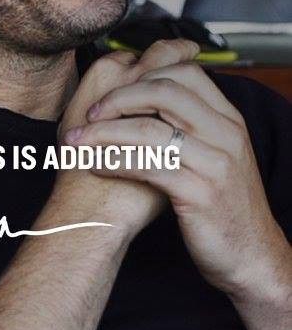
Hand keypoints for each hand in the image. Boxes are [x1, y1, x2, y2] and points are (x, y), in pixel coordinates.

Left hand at [65, 55, 290, 298]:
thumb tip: (150, 97)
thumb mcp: (218, 155)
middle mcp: (226, 135)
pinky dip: (114, 161)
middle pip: (165, 92)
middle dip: (118, 98)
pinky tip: (96, 166)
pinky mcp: (200, 194)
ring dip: (105, 132)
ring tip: (78, 141)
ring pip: (150, 129)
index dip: (142, 74)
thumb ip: (194, 125)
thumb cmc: (223, 204)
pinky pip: (147, 167)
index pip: (185, 73)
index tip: (112, 91)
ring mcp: (215, 164)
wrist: (251, 256)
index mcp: (229, 119)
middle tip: (89, 113)